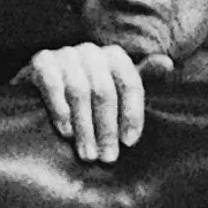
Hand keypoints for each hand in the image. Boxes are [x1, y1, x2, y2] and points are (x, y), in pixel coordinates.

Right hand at [15, 42, 172, 162]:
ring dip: (84, 127)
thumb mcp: (116, 88)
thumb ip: (141, 78)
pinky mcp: (40, 60)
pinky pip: (53, 85)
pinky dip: (60, 110)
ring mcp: (64, 53)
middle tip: (107, 157)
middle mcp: (90, 50)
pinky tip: (66, 132)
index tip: (129, 143)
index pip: (130, 83)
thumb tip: (167, 63)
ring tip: (87, 153)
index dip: (132, 114)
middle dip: (106, 128)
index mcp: (114, 56)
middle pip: (104, 91)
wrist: (42, 89)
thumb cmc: (88, 94)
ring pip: (79, 92)